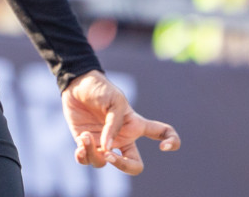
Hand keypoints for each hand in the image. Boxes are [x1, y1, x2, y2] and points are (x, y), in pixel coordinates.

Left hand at [62, 70, 179, 174]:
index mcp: (135, 126)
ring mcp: (103, 142)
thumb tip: (107, 148)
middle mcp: (121, 138)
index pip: (161, 134)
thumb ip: (114, 125)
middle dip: (123, 166)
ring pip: (104, 163)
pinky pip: (86, 160)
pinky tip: (80, 146)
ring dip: (93, 153)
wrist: (76, 83)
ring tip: (85, 137)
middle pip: (134, 166)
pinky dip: (83, 157)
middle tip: (108, 154)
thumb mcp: (114, 102)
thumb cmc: (101, 89)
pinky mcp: (85, 142)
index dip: (172, 141)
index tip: (163, 147)